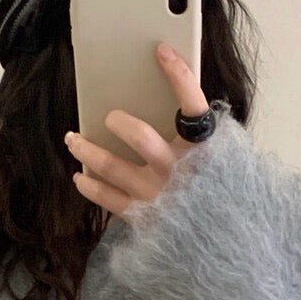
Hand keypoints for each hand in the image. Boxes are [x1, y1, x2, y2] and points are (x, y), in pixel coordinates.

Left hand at [64, 41, 212, 224]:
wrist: (226, 247)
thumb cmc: (221, 199)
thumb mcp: (225, 163)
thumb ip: (203, 138)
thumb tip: (175, 107)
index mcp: (206, 152)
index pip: (193, 104)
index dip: (178, 75)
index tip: (161, 51)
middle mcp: (179, 172)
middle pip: (141, 137)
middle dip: (120, 122)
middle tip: (109, 117)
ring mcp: (158, 196)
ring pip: (112, 167)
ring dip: (88, 151)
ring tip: (74, 140)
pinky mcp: (144, 218)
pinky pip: (108, 200)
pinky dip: (90, 187)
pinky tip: (80, 178)